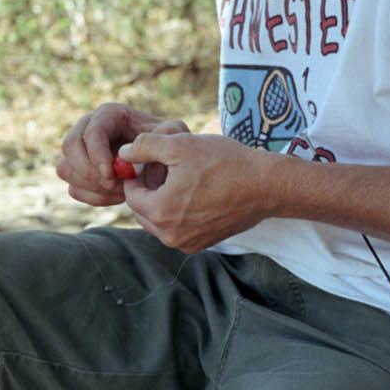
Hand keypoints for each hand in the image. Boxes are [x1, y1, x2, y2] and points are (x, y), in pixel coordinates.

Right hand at [57, 103, 188, 206]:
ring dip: (92, 185)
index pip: (91, 132)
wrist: (163, 162)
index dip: (97, 155)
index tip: (112, 175)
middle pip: (69, 146)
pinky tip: (116, 196)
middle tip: (114, 185)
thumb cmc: (167, 145)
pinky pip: (73, 189)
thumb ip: (165, 132)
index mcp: (109, 115)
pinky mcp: (78, 173)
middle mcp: (87, 128)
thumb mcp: (174, 134)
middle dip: (89, 171)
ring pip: (65, 169)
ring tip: (121, 190)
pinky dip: (94, 197)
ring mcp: (79, 151)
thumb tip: (131, 148)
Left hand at [114, 130, 278, 251]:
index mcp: (160, 213)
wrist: (266, 186)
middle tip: (167, 168)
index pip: (131, 194)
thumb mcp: (180, 145)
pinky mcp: (202, 245)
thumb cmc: (225, 163)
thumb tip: (123, 153)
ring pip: (159, 221)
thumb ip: (145, 146)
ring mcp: (187, 244)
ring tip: (183, 178)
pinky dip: (179, 212)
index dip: (137, 174)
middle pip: (143, 211)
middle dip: (149, 189)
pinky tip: (197, 192)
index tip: (151, 161)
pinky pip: (178, 228)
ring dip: (163, 201)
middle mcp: (170, 236)